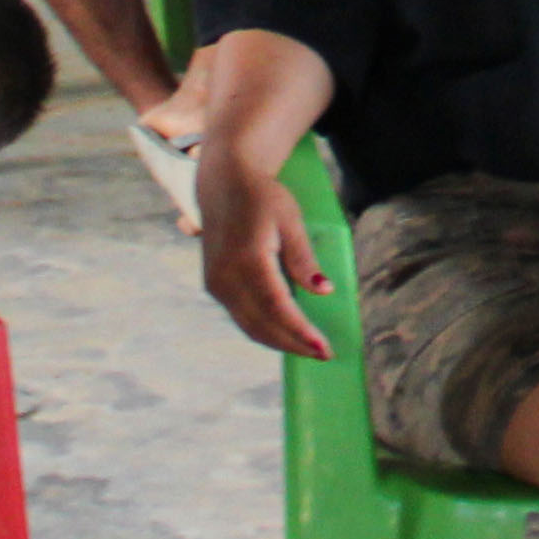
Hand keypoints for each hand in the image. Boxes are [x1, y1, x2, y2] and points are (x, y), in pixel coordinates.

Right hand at [195, 140, 334, 360]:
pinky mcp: (214, 286)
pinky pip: (242, 317)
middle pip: (262, 324)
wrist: (222, 184)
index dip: (300, 332)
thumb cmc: (261, 197)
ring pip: (250, 326)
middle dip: (294, 343)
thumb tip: (323, 290)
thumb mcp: (290, 220)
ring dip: (280, 341)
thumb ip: (304, 258)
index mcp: (247, 259)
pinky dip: (265, 329)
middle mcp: (225, 277)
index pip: (277, 307)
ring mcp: (216, 284)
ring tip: (310, 347)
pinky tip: (287, 331)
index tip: (324, 348)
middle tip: (324, 353)